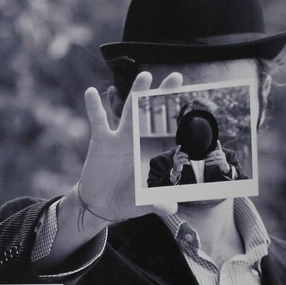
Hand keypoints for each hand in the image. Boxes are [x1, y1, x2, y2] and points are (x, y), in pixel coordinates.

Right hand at [78, 69, 183, 219]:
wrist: (102, 204)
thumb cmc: (128, 201)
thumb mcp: (144, 203)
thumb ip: (158, 203)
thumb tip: (170, 207)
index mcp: (154, 152)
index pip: (170, 131)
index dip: (181, 117)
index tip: (194, 101)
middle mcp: (140, 140)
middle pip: (154, 113)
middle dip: (164, 95)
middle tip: (177, 77)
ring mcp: (121, 138)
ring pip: (130, 111)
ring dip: (136, 93)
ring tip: (145, 76)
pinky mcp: (101, 142)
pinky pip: (98, 121)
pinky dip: (94, 107)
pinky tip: (91, 92)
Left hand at [205, 147, 230, 176]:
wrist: (224, 167)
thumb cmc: (219, 161)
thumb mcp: (217, 157)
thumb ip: (214, 154)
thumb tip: (207, 152)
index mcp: (221, 152)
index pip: (220, 147)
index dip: (218, 144)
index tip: (217, 140)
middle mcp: (222, 154)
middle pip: (216, 152)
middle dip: (211, 153)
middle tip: (207, 155)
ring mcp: (223, 158)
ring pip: (215, 157)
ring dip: (209, 159)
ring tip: (205, 160)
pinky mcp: (222, 162)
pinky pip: (215, 162)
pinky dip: (210, 163)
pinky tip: (206, 164)